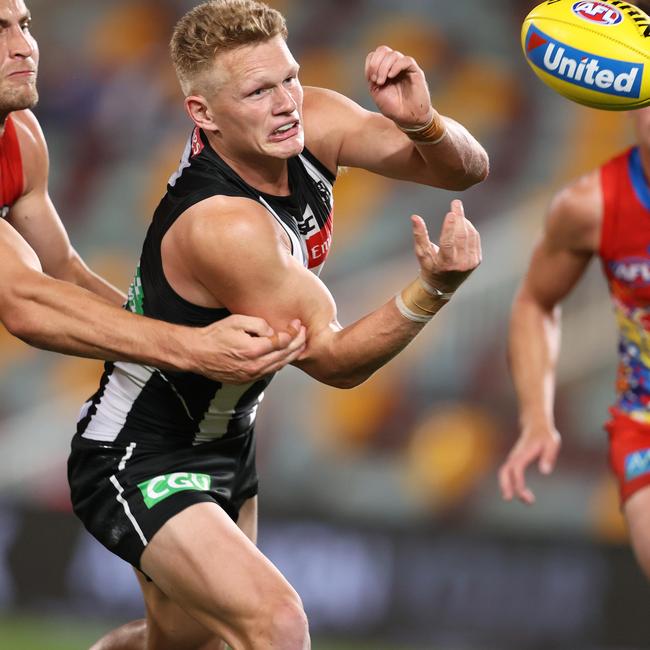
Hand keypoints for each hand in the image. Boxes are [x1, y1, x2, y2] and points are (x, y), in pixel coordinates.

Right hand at [191, 315, 305, 383]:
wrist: (196, 353)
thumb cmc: (214, 335)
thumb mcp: (237, 321)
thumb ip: (259, 324)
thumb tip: (273, 332)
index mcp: (253, 351)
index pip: (282, 342)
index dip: (293, 332)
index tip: (298, 325)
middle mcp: (254, 366)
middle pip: (284, 356)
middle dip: (298, 344)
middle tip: (304, 334)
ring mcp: (250, 375)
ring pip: (278, 366)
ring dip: (291, 356)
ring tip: (299, 345)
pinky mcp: (246, 380)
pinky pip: (268, 372)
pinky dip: (278, 363)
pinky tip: (283, 356)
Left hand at [365, 45, 432, 127]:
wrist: (408, 119)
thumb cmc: (394, 108)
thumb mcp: (377, 93)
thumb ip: (372, 79)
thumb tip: (372, 67)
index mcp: (385, 70)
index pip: (375, 54)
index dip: (370, 63)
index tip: (370, 79)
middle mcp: (395, 66)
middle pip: (383, 50)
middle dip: (376, 64)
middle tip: (375, 80)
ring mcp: (405, 68)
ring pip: (393, 55)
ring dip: (384, 67)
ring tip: (382, 82)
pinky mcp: (416, 72)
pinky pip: (406, 60)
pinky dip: (396, 66)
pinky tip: (391, 77)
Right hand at [411, 199, 480, 293]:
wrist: (443, 285)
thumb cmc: (429, 267)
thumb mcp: (421, 254)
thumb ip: (419, 235)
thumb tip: (415, 217)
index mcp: (445, 264)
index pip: (448, 243)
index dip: (449, 227)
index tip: (451, 213)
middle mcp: (460, 264)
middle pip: (461, 236)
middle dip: (459, 217)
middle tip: (456, 203)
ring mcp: (470, 262)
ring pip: (470, 235)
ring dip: (464, 222)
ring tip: (457, 213)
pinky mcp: (476, 260)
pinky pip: (475, 239)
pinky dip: (469, 228)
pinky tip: (463, 223)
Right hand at [498, 425, 561, 503]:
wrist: (535, 425)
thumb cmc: (545, 435)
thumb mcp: (552, 442)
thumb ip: (549, 456)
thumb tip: (545, 472)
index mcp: (523, 453)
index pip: (516, 470)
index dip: (518, 484)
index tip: (526, 496)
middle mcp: (515, 456)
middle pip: (503, 472)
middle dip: (506, 486)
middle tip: (512, 499)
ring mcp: (513, 458)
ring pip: (504, 474)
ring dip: (509, 487)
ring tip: (527, 500)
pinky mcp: (515, 461)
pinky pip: (508, 473)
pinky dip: (511, 484)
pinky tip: (523, 492)